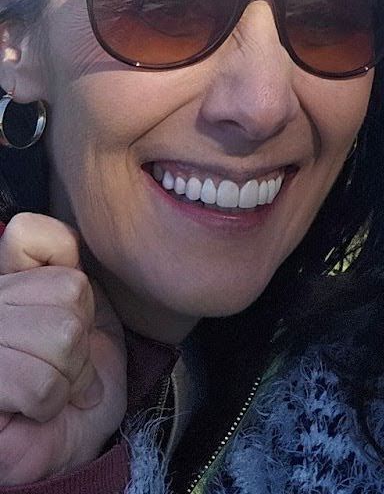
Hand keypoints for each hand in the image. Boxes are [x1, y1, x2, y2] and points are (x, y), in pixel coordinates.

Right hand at [0, 213, 126, 483]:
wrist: (72, 438)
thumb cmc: (78, 369)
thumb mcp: (81, 299)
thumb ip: (56, 254)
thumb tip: (19, 227)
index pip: (30, 235)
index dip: (72, 286)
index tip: (66, 322)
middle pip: (66, 292)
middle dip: (79, 337)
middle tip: (62, 366)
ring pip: (61, 337)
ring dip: (69, 374)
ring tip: (50, 389)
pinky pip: (42, 383)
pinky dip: (52, 403)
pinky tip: (35, 411)